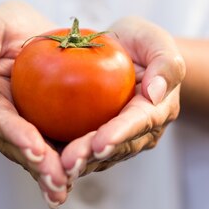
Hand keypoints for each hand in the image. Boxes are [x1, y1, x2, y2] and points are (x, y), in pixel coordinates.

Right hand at [0, 1, 69, 207]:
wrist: (23, 33)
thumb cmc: (1, 27)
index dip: (16, 136)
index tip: (36, 149)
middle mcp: (1, 120)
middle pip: (17, 147)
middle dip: (37, 166)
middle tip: (57, 180)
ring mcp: (23, 127)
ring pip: (36, 155)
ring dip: (50, 174)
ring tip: (64, 189)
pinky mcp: (46, 128)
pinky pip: (57, 146)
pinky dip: (68, 162)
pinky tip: (81, 175)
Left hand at [60, 16, 185, 179]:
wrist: (123, 52)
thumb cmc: (140, 42)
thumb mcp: (155, 40)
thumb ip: (165, 63)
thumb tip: (154, 93)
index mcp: (159, 109)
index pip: (139, 122)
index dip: (119, 134)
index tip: (100, 143)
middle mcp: (141, 132)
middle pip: (116, 147)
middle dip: (92, 156)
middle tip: (69, 162)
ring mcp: (119, 140)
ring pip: (98, 157)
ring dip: (78, 164)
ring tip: (56, 168)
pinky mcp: (97, 141)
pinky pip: (81, 153)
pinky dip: (64, 159)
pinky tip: (43, 163)